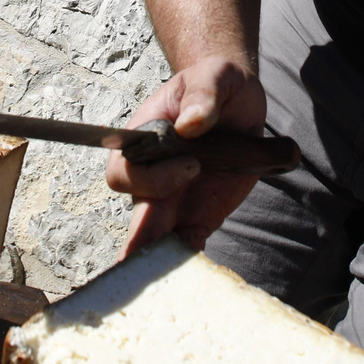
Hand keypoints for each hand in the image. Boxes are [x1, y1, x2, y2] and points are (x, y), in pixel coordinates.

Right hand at [106, 57, 267, 254]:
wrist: (236, 103)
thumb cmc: (217, 83)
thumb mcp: (214, 77)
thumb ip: (202, 95)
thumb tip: (191, 124)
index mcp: (144, 140)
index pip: (126, 170)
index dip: (152, 176)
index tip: (192, 165)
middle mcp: (153, 175)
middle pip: (136, 212)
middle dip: (139, 238)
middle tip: (144, 259)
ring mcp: (174, 199)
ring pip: (155, 235)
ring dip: (157, 258)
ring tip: (159, 286)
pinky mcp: (199, 215)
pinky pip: (187, 241)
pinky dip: (189, 258)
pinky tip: (192, 273)